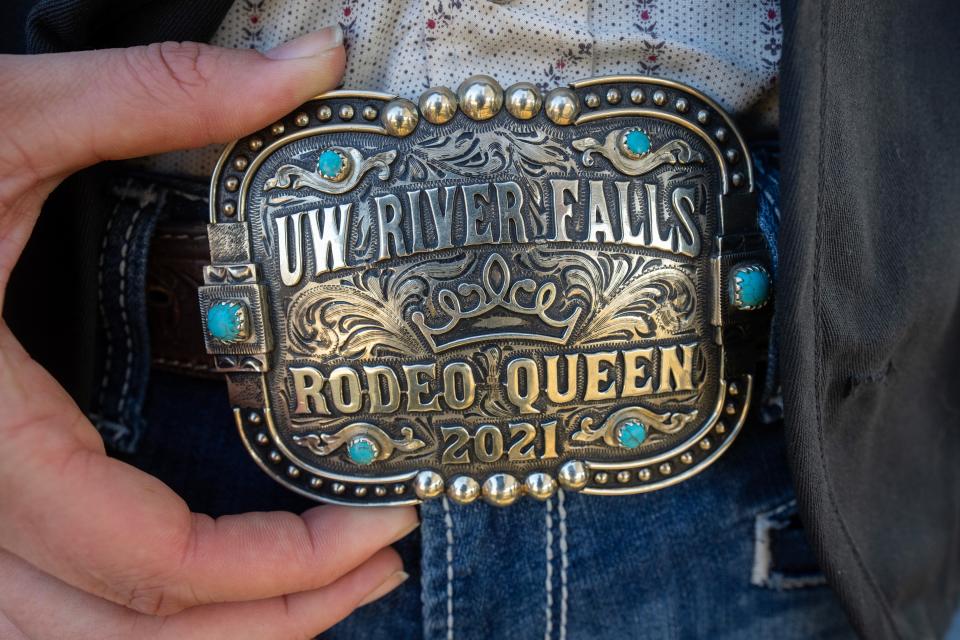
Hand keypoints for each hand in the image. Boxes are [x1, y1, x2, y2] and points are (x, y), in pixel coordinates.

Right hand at [0, 29, 418, 638]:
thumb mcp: (2, 120)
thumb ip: (157, 95)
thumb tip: (310, 63)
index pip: (149, 559)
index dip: (281, 564)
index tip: (382, 521)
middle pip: (124, 633)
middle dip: (272, 619)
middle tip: (377, 569)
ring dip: (211, 639)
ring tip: (320, 594)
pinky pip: (43, 613)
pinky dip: (137, 621)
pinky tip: (208, 587)